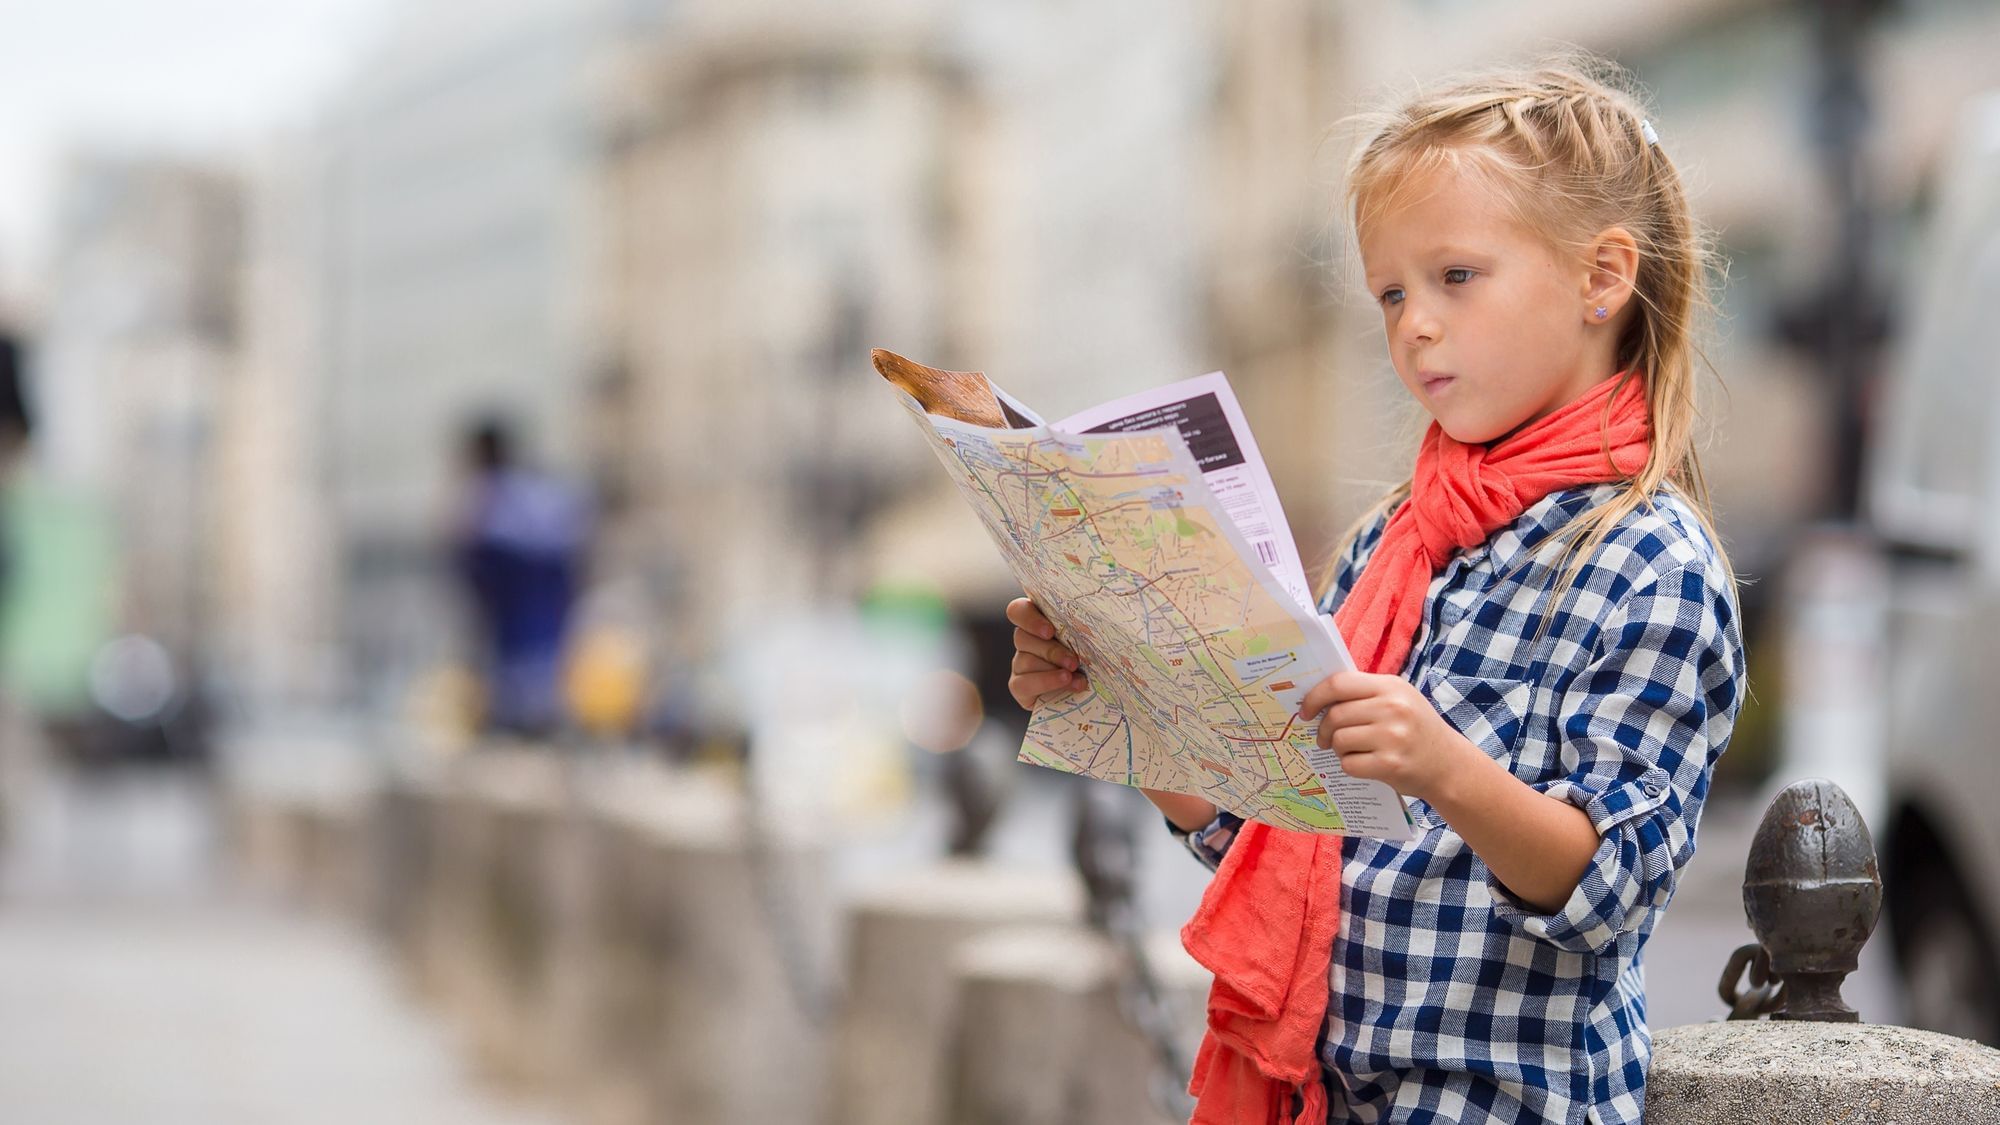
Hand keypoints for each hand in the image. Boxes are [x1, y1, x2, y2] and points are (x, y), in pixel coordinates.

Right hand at [1005, 596, 1085, 709]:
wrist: (1091, 692)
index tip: (1050, 631)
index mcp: (1039, 621)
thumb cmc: (1094, 658)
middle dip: (1051, 651)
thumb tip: (1104, 617)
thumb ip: (1085, 627)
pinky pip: (1024, 684)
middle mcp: (1025, 640)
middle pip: (1022, 637)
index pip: (1018, 611)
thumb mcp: (1091, 640)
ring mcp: (1020, 663)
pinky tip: (1065, 683)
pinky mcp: (1019, 686)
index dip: (1029, 619)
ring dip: (1052, 670)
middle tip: (1073, 662)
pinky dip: (1046, 683)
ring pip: (1025, 661)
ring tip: (1074, 676)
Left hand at [1297, 670, 1476, 802]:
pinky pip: (1349, 764)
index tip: (1305, 711)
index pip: (1338, 683)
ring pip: (1340, 740)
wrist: (1448, 764)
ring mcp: (1392, 736)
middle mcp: (1392, 708)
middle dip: (1324, 729)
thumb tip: (1318, 697)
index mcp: (1390, 686)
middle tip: (1326, 738)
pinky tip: (1364, 764)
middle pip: (1335, 715)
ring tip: (1352, 750)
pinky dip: (1350, 766)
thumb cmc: (1416, 729)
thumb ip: (1365, 694)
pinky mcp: (1390, 764)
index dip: (1315, 697)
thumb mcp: (1399, 699)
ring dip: (1338, 749)